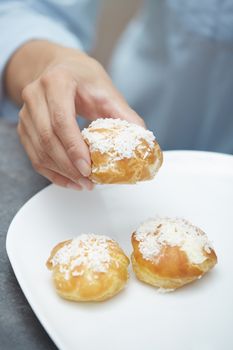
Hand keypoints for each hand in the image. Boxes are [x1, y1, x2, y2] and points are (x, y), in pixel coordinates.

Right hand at [6, 42, 144, 189]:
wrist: (59, 68)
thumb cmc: (82, 78)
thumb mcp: (106, 90)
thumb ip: (123, 114)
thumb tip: (141, 139)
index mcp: (56, 82)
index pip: (61, 119)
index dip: (74, 147)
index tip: (88, 168)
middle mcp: (35, 96)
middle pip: (48, 138)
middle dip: (69, 166)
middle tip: (88, 181)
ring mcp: (25, 113)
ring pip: (39, 151)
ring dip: (61, 172)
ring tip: (82, 184)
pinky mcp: (24, 127)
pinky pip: (34, 156)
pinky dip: (51, 172)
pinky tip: (69, 180)